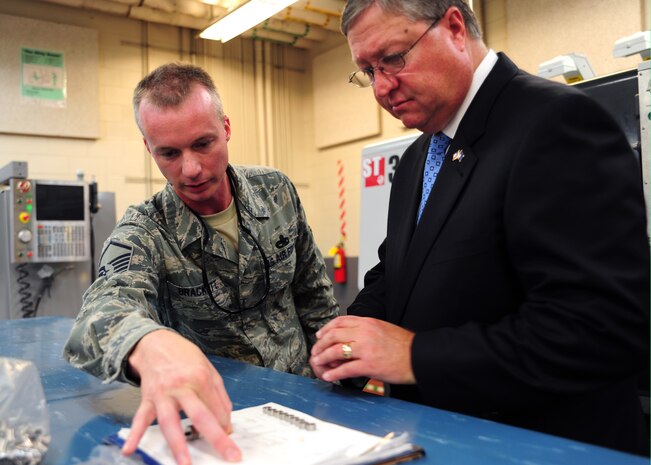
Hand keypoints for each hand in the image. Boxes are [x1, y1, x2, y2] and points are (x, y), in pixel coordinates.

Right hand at [122, 330, 241, 463]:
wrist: (155, 343)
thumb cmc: (184, 356)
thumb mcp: (208, 368)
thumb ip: (219, 395)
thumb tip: (226, 422)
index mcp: (200, 378)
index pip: (216, 407)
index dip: (224, 424)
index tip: (228, 435)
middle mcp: (182, 386)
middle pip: (200, 415)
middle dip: (215, 437)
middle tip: (229, 455)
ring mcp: (163, 394)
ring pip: (170, 421)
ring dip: (177, 444)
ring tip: (184, 463)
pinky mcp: (147, 398)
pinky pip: (140, 418)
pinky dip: (134, 434)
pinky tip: (130, 449)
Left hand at [310, 316, 415, 384]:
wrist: (418, 356)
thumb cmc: (403, 344)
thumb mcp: (383, 328)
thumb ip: (366, 328)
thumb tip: (351, 333)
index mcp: (368, 322)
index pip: (340, 321)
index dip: (326, 328)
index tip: (320, 335)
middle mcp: (365, 333)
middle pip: (334, 335)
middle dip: (321, 344)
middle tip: (316, 351)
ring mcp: (366, 349)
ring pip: (336, 351)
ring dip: (323, 358)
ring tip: (318, 364)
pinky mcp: (369, 365)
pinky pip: (346, 368)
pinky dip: (335, 373)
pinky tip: (329, 376)